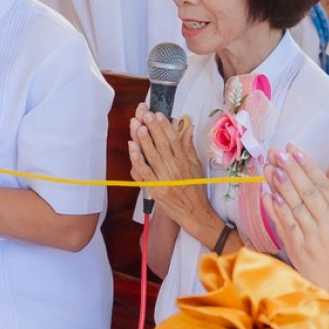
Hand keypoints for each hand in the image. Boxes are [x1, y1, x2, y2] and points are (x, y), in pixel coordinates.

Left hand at [129, 111, 215, 240]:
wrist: (195, 213)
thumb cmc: (195, 189)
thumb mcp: (196, 165)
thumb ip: (188, 145)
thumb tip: (187, 126)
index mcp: (184, 161)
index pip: (174, 139)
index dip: (165, 126)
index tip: (158, 114)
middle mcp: (175, 168)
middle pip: (162, 144)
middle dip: (153, 128)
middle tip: (145, 114)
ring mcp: (165, 179)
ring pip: (152, 156)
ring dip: (144, 140)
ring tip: (137, 126)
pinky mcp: (157, 190)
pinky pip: (144, 173)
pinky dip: (137, 160)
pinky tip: (132, 149)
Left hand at [263, 149, 328, 301]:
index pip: (322, 184)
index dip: (306, 165)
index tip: (294, 149)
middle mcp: (326, 222)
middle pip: (305, 191)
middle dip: (290, 169)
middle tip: (276, 152)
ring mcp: (311, 236)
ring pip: (293, 206)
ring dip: (279, 185)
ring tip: (269, 167)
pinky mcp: (299, 250)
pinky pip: (286, 226)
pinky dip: (276, 210)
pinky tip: (268, 195)